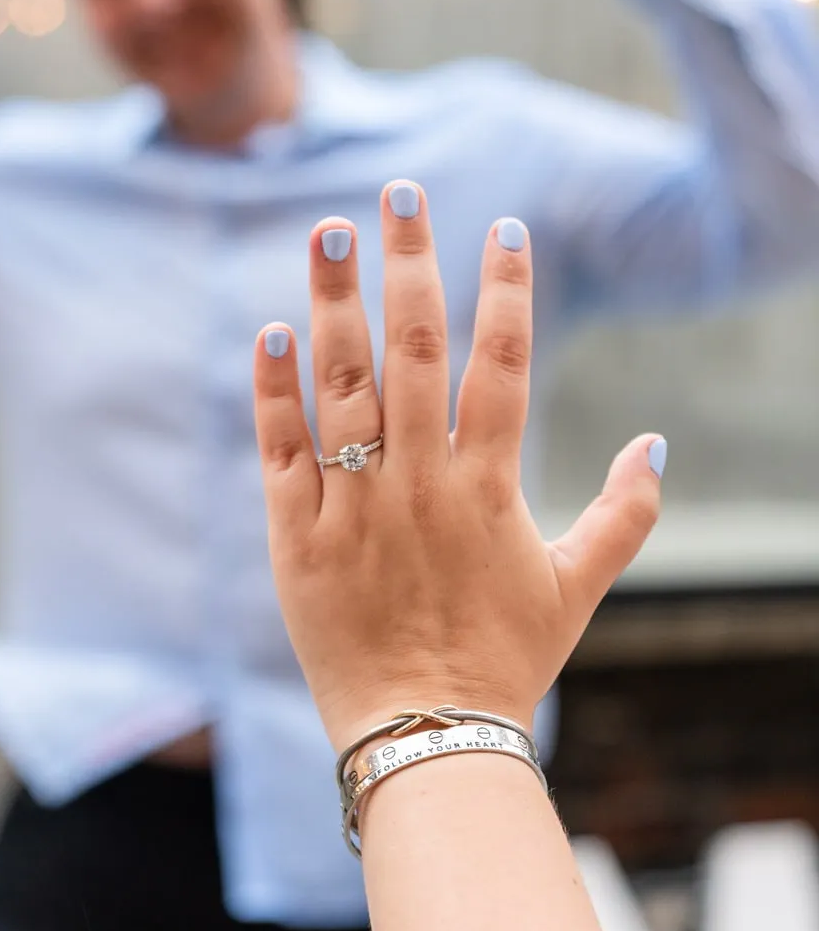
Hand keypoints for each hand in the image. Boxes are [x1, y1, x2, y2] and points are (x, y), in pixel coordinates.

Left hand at [253, 190, 664, 748]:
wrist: (425, 737)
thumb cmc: (504, 660)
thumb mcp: (577, 587)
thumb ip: (626, 512)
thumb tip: (657, 439)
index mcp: (489, 488)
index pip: (501, 365)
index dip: (505, 292)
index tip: (504, 227)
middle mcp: (421, 484)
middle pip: (417, 351)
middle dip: (411, 264)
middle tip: (402, 193)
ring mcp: (355, 506)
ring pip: (343, 385)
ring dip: (336, 302)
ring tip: (329, 230)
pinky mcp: (298, 536)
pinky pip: (283, 449)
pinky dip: (276, 389)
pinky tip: (272, 329)